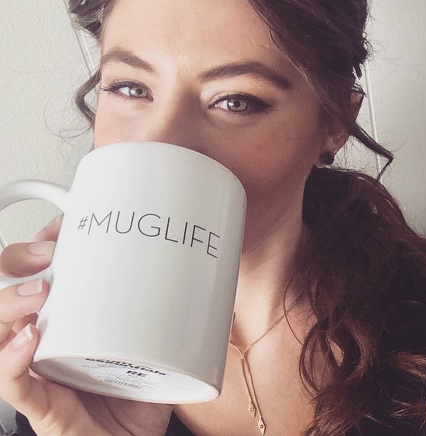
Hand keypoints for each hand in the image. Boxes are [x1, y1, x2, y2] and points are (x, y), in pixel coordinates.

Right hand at [0, 217, 171, 435]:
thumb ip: (174, 307)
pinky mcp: (42, 403)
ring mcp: (43, 366)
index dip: (49, 240)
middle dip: (21, 259)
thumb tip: (203, 274)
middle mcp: (53, 334)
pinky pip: (13, 382)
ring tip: (40, 291)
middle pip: (14, 287)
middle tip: (49, 251)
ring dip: (12, 301)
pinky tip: (32, 338)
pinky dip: (13, 358)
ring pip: (2, 329)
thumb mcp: (162, 338)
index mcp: (78, 313)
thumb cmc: (144, 391)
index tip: (67, 225)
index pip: (47, 267)